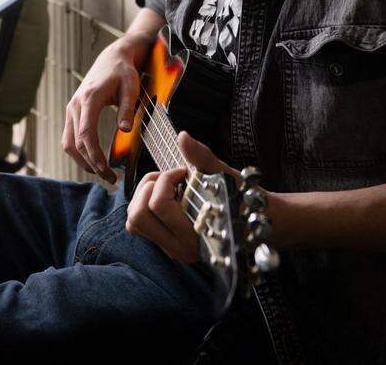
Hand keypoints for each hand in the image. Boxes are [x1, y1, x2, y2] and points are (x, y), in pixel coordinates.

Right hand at [62, 32, 150, 182]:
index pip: (86, 134)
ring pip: (68, 142)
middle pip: (75, 142)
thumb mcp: (131, 88)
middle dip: (91, 164)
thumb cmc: (124, 73)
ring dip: (82, 160)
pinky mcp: (72, 112)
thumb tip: (125, 130)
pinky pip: (69, 137)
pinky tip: (92, 160)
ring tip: (100, 172)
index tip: (107, 171)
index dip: (94, 156)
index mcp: (89, 99)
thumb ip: (128, 109)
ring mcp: (71, 109)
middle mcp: (75, 105)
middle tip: (110, 178)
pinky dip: (78, 151)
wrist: (112, 59)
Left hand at [125, 131, 237, 262]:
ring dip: (143, 197)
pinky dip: (144, 205)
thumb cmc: (239, 196)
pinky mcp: (164, 245)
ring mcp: (170, 248)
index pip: (159, 205)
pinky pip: (139, 225)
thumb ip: (202, 157)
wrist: (252, 222)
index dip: (166, 179)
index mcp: (196, 234)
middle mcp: (180, 247)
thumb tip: (183, 137)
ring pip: (133, 222)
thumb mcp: (223, 175)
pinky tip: (165, 196)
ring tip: (165, 186)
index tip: (183, 172)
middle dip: (148, 188)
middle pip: (138, 215)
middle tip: (169, 179)